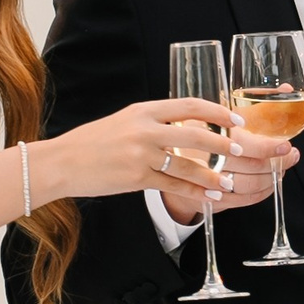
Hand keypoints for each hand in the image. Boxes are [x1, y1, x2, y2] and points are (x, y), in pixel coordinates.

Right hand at [44, 100, 294, 219]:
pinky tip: (210, 198)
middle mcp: (145, 129)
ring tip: (230, 182)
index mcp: (144, 110)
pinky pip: (173, 186)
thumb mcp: (125, 121)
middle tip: (242, 149)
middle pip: (195, 135)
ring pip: (187, 165)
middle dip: (223, 144)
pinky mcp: (136, 178)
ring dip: (213, 175)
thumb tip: (186, 125)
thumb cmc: (93, 142)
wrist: (62, 162)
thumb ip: (154, 122)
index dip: (217, 111)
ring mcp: (140, 155)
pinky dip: (195, 193)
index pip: (189, 105)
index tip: (236, 119)